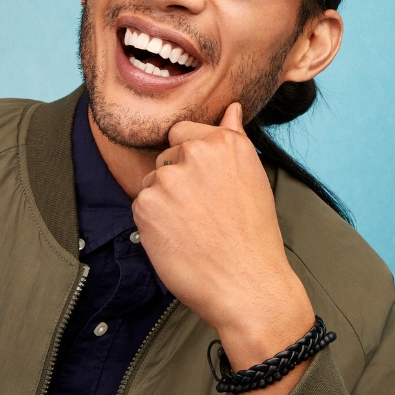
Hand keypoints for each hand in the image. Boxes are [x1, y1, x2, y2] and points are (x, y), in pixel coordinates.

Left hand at [132, 102, 315, 394]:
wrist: (248, 287)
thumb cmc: (254, 237)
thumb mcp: (253, 178)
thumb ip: (235, 138)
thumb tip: (232, 107)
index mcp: (223, 141)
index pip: (183, 133)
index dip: (191, 162)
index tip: (206, 188)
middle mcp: (194, 153)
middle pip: (166, 157)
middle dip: (177, 180)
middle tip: (205, 214)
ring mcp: (167, 177)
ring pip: (152, 182)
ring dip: (164, 202)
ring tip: (194, 230)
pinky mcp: (145, 203)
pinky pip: (141, 205)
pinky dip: (153, 222)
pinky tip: (179, 239)